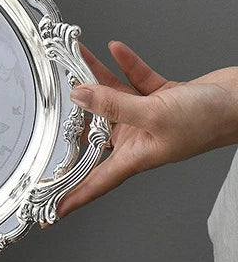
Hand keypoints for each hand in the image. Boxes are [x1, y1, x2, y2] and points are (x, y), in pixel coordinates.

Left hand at [58, 42, 237, 215]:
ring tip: (74, 64)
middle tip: (52, 104)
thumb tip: (80, 96)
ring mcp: (147, 117)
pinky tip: (113, 50)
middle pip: (96, 132)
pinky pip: (134, 80)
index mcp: (135, 156)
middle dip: (75, 118)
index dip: (72, 197)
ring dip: (96, 82)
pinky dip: (125, 66)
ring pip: (112, 99)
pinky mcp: (160, 96)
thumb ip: (113, 105)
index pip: (95, 182)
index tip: (50, 211)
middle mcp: (138, 138)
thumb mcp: (154, 114)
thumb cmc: (210, 119)